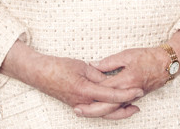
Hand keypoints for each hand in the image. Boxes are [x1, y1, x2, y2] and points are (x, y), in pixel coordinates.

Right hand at [1, 40, 142, 119]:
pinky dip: (106, 109)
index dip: (126, 93)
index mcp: (85, 90)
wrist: (41, 74)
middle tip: (138, 103)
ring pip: (102, 113)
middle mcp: (82, 102)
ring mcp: (79, 105)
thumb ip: (98, 74)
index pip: (111, 94)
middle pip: (108, 110)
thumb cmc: (60, 67)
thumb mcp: (82, 66)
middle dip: (124, 108)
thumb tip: (111, 79)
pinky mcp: (77, 105)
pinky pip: (94, 110)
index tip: (138, 90)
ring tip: (130, 107)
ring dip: (117, 111)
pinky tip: (114, 105)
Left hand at [71, 47, 169, 116]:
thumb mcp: (127, 55)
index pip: (103, 89)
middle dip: (90, 110)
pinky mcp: (135, 98)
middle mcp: (127, 93)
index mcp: (124, 81)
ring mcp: (131, 98)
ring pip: (112, 110)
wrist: (167, 64)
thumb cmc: (148, 57)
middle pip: (105, 107)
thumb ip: (109, 62)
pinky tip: (101, 110)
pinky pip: (119, 107)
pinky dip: (109, 110)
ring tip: (84, 112)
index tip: (77, 88)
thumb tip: (94, 65)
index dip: (89, 89)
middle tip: (76, 109)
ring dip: (98, 112)